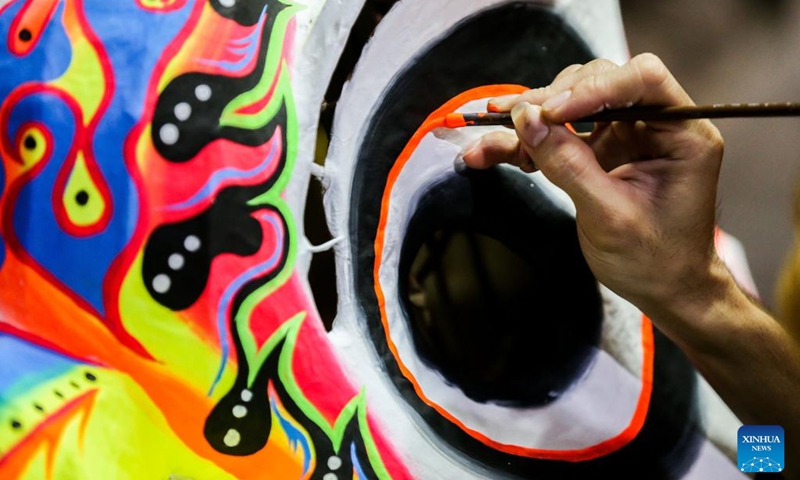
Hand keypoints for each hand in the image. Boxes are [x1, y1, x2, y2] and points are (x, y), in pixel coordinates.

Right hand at [462, 53, 729, 341]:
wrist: (664, 291)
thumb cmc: (654, 261)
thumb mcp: (609, 216)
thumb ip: (568, 165)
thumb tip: (527, 120)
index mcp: (682, 134)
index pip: (641, 79)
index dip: (593, 86)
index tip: (551, 113)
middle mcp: (656, 125)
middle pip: (600, 82)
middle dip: (552, 102)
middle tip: (514, 123)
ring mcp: (626, 136)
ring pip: (572, 103)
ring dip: (532, 121)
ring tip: (498, 144)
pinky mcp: (601, 151)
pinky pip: (558, 134)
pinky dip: (525, 142)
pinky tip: (490, 152)